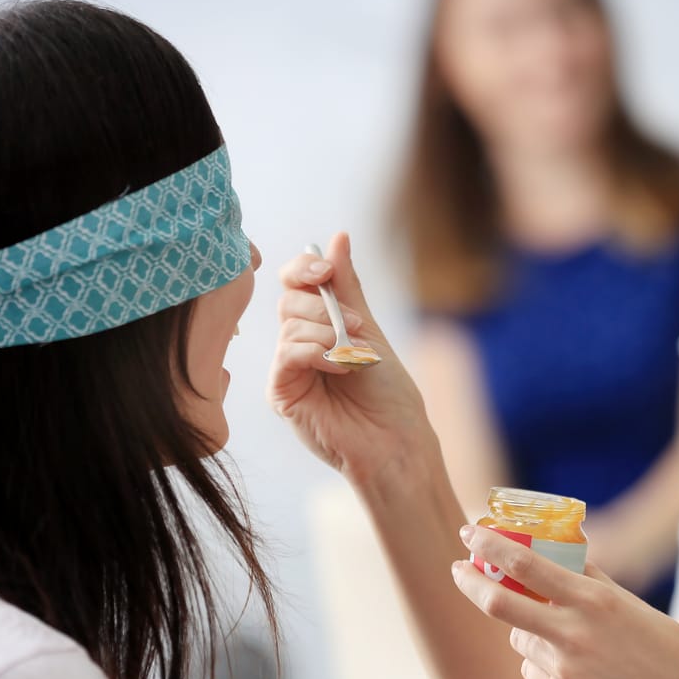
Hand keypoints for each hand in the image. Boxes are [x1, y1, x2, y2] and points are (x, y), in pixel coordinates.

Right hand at [268, 232, 435, 486]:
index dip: (304, 269)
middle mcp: (298, 346)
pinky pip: (286, 354)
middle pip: (289, 301)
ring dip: (328, 333)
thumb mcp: (369, 330)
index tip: (325, 270)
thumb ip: (347, 286)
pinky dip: (317, 353)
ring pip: (289, 326)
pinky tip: (342, 367)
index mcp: (318, 328)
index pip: (294, 283)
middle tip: (356, 327)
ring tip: (357, 355)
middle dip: (324, 306)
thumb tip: (337, 237)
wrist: (396, 441)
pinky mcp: (282, 393)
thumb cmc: (389, 394)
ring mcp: (288, 370)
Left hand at [450, 523, 678, 678]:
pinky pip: (531, 669)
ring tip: (570, 640)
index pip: (525, 564)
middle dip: (470, 582)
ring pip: (519, 638)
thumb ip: (587, 579)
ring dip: (527, 629)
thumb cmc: (663, 646)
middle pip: (499, 604)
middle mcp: (573, 633)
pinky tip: (578, 669)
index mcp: (593, 600)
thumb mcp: (626, 602)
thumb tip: (554, 552)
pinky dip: (542, 662)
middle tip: (458, 570)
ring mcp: (564, 668)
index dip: (488, 546)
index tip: (468, 533)